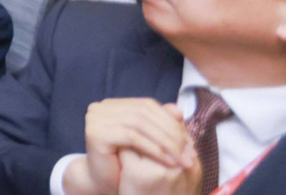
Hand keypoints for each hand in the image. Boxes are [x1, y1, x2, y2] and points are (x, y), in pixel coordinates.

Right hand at [76, 98, 195, 194]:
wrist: (103, 181)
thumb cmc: (125, 162)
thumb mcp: (146, 140)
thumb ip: (159, 123)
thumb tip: (179, 110)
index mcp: (111, 105)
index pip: (147, 105)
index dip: (171, 121)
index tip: (189, 140)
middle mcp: (100, 108)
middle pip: (144, 114)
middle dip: (170, 133)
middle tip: (188, 151)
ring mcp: (95, 119)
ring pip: (140, 125)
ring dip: (165, 143)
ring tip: (181, 159)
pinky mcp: (96, 133)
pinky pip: (132, 137)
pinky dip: (154, 149)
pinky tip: (168, 162)